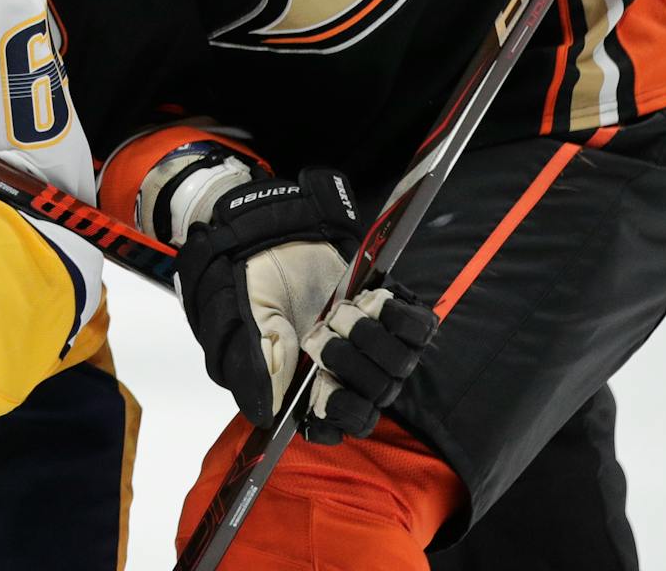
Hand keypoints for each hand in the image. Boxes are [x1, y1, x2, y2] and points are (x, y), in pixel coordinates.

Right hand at [175, 170, 437, 439]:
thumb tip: (268, 413)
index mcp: (308, 389)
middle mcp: (347, 375)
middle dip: (347, 364)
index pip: (335, 428)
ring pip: (398, 366)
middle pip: (373, 398)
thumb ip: (256, 372)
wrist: (272, 238)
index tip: (320, 385)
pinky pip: (419, 331)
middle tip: (317, 332)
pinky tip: (375, 301)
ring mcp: (375, 347)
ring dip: (370, 339)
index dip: (336, 411)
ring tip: (341, 311)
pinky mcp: (394, 316)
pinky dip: (401, 318)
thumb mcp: (246, 330)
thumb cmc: (255, 288)